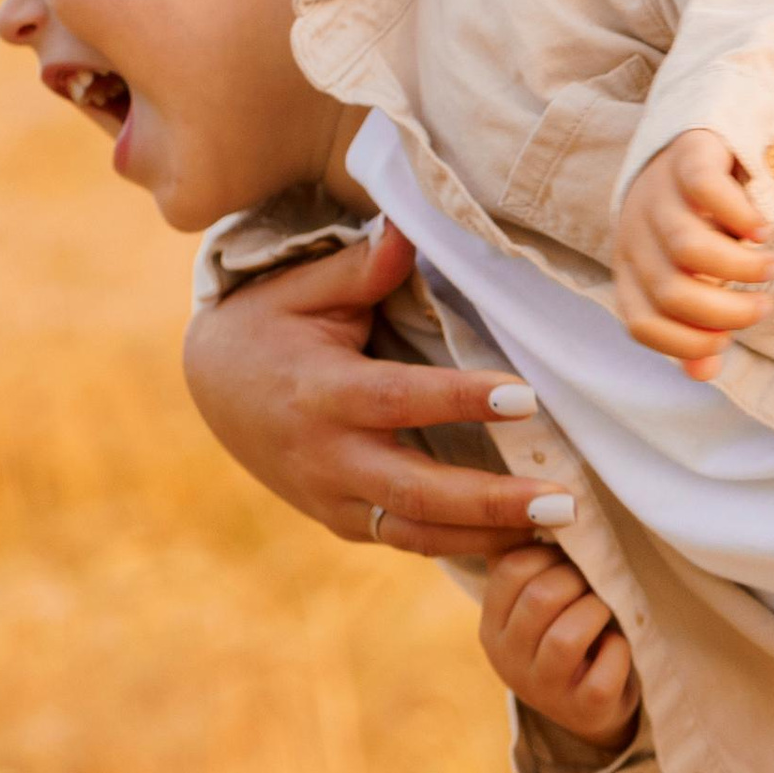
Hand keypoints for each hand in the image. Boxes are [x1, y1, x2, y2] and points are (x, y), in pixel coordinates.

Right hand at [182, 223, 577, 560]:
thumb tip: (408, 226)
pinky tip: (526, 540)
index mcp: (320, 392)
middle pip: (415, 492)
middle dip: (492, 501)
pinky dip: (467, 546)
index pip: (399, 400)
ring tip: (562, 528)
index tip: (526, 397)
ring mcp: (332, 499)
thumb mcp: (302, 288)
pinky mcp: (344, 523)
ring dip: (491, 536)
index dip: (461, 401)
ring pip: (417, 533)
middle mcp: (326, 457)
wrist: (210, 388)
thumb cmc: (270, 325)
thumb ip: (361, 268)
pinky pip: (410, 542)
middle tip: (564, 499)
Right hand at [479, 544, 640, 751]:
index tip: (572, 559)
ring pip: (568, 634)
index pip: (511, 568)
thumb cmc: (569, 631)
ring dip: (599, 611)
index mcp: (492, 623)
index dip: (551, 553)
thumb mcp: (539, 598)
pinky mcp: (582, 709)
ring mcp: (542, 689)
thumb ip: (530, 554)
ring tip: (605, 613)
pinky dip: (621, 649)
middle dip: (580, 580)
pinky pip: (606, 667)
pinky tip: (618, 646)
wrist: (593, 705)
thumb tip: (538, 493)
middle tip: (594, 585)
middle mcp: (507, 658)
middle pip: (541, 597)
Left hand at [613, 129, 773, 377]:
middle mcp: (634, 233)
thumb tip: (703, 373)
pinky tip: (762, 230)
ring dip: (739, 268)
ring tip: (769, 267)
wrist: (692, 144)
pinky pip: (706, 190)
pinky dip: (740, 217)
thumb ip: (695, 324)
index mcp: (629, 270)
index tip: (728, 340)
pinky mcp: (686, 157)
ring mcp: (657, 193)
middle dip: (728, 312)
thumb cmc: (695, 224)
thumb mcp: (690, 276)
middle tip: (764, 306)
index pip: (642, 323)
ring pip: (688, 247)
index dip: (687, 342)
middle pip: (671, 290)